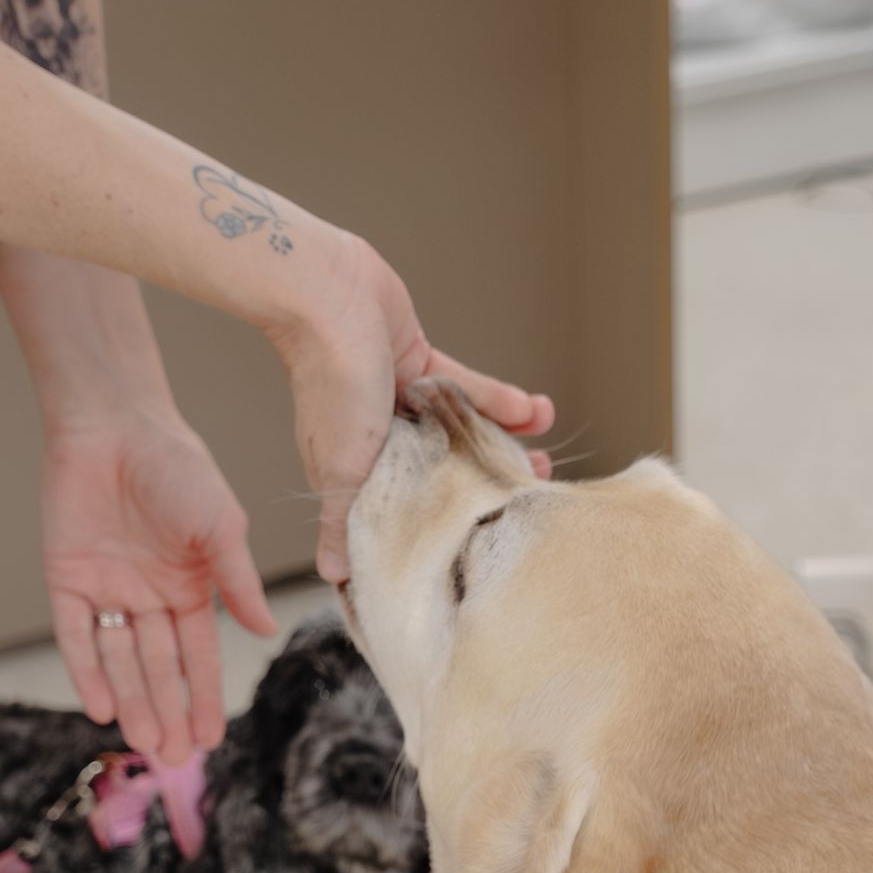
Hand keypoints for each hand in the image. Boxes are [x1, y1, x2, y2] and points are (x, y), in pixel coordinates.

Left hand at [41, 411, 276, 761]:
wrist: (116, 425)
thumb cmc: (177, 467)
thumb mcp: (221, 527)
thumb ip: (237, 582)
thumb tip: (265, 631)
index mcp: (190, 586)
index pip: (199, 655)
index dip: (205, 696)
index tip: (212, 738)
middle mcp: (149, 596)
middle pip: (159, 668)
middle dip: (169, 711)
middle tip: (176, 759)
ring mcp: (108, 590)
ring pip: (121, 660)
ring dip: (134, 701)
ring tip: (147, 743)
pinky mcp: (67, 580)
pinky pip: (77, 635)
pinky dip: (89, 670)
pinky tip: (103, 707)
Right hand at [275, 226, 553, 582]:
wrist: (329, 297)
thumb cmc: (330, 386)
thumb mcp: (339, 469)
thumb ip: (341, 521)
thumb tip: (334, 575)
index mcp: (357, 471)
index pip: (407, 509)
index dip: (446, 524)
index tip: (485, 537)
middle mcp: (380, 440)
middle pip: (442, 470)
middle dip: (487, 483)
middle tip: (531, 497)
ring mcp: (401, 400)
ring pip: (460, 429)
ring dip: (503, 439)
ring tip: (543, 454)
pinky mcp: (420, 362)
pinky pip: (466, 388)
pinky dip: (497, 399)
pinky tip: (534, 409)